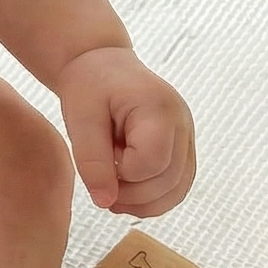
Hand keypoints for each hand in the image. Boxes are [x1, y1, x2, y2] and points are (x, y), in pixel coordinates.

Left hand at [55, 46, 194, 214]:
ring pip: (178, 190)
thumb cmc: (89, 84)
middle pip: (169, 181)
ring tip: (113, 194)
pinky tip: (126, 192)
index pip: (152, 163)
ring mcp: (186, 135)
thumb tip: (105, 202)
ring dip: (144, 203)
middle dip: (132, 195)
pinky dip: (153, 198)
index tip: (101, 164)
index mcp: (158, 108)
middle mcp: (182, 122)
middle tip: (101, 186)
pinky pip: (177, 185)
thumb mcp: (80, 119)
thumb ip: (92, 161)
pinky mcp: (182, 147)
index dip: (124, 176)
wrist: (101, 64)